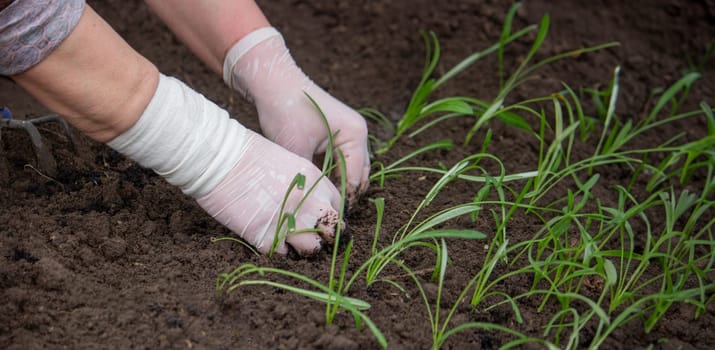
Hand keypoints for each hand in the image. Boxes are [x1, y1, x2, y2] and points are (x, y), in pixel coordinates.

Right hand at [196, 130, 341, 255]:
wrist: (221, 158)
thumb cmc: (248, 155)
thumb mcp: (288, 162)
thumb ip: (303, 186)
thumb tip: (307, 204)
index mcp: (316, 183)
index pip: (338, 207)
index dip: (328, 215)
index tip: (317, 218)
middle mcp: (310, 204)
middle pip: (334, 231)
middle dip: (324, 235)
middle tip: (309, 235)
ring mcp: (291, 223)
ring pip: (312, 249)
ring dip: (302, 248)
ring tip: (288, 240)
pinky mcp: (267, 237)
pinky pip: (282, 254)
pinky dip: (276, 250)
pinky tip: (266, 237)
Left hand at [225, 28, 369, 207]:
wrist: (271, 79)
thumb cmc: (285, 110)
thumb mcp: (295, 148)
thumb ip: (307, 178)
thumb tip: (309, 207)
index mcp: (355, 134)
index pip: (354, 179)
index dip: (342, 202)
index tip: (327, 222)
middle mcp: (358, 134)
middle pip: (358, 176)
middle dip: (344, 196)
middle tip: (325, 218)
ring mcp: (349, 133)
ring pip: (350, 170)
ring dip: (338, 187)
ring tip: (321, 207)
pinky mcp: (336, 133)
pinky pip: (339, 162)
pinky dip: (331, 176)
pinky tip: (316, 189)